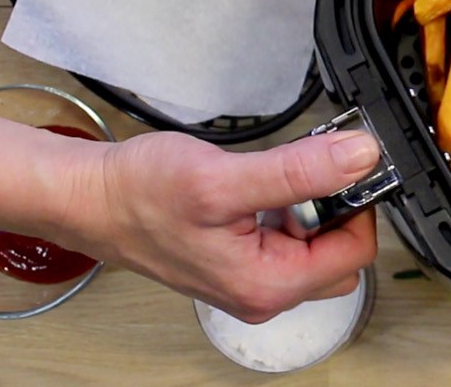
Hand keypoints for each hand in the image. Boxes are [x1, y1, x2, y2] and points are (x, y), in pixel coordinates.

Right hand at [64, 130, 380, 323]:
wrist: (91, 199)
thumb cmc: (140, 195)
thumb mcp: (225, 178)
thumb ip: (299, 172)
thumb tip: (359, 158)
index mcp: (268, 286)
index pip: (356, 250)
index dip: (356, 203)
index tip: (339, 166)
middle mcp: (264, 293)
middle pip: (343, 252)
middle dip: (332, 208)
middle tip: (295, 175)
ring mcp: (252, 280)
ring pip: (317, 243)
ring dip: (308, 206)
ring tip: (267, 179)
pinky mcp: (242, 261)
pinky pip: (288, 238)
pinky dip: (286, 208)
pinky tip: (256, 186)